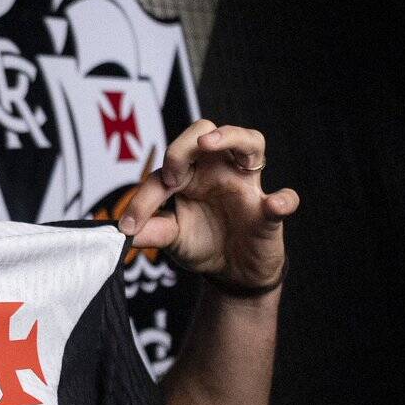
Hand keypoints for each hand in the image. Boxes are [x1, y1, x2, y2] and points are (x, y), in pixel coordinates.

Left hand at [118, 120, 298, 290]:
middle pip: (203, 131)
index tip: (129, 226)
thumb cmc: (202, 243)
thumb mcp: (171, 238)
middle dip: (183, 145)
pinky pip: (283, 200)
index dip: (144, 198)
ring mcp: (246, 187)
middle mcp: (217, 170)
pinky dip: (283, 200)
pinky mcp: (268, 212)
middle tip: (171, 176)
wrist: (232, 272)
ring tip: (208, 144)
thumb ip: (151, 231)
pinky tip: (274, 204)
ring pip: (249, 142)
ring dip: (230, 137)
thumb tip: (121, 231)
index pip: (164, 171)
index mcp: (188, 174)